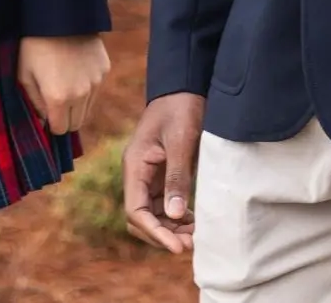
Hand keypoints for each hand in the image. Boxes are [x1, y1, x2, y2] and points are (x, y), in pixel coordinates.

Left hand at [16, 35, 108, 134]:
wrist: (60, 15)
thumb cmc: (35, 46)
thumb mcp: (25, 76)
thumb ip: (34, 103)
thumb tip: (44, 118)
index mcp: (59, 99)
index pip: (60, 129)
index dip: (52, 123)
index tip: (47, 112)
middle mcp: (81, 94)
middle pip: (77, 123)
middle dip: (66, 118)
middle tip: (56, 102)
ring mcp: (96, 81)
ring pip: (89, 108)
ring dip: (78, 104)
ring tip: (66, 83)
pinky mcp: (104, 68)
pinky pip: (97, 89)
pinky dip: (88, 86)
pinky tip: (77, 69)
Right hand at [122, 91, 204, 253]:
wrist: (185, 84)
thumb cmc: (181, 107)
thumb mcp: (180, 140)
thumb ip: (177, 176)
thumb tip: (174, 216)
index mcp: (135, 166)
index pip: (135, 211)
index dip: (154, 232)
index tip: (176, 246)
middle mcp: (138, 174)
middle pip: (142, 218)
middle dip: (163, 234)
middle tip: (190, 245)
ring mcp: (149, 175)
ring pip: (154, 214)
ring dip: (171, 228)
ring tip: (196, 237)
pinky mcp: (162, 174)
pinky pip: (165, 204)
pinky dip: (177, 217)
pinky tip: (194, 222)